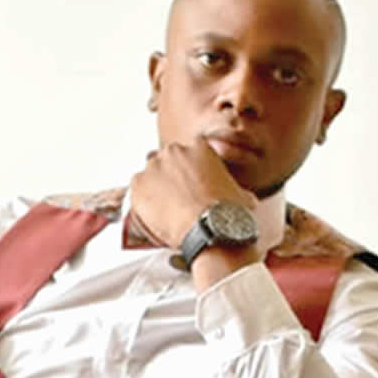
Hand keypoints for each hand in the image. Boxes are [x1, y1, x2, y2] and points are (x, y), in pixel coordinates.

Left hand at [130, 134, 257, 248]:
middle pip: (165, 161)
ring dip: (154, 189)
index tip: (188, 185)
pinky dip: (142, 201)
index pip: (188, 154)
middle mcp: (174, 151)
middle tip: (176, 199)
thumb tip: (242, 198)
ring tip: (164, 210)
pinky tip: (152, 215)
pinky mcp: (138, 184)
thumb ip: (233, 189)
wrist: (210, 230)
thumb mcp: (241, 195)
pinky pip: (136, 190)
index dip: (187, 171)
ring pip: (149, 175)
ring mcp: (153, 166)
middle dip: (169, 177)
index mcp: (199, 147)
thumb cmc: (228, 214)